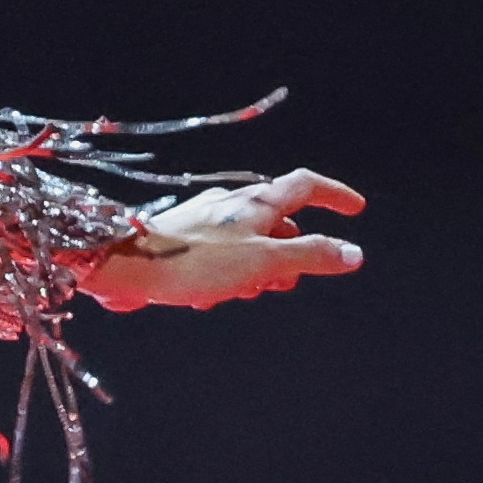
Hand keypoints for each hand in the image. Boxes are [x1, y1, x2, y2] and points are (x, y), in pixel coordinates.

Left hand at [81, 168, 366, 311]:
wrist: (126, 267)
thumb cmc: (195, 262)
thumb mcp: (264, 262)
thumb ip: (309, 256)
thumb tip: (354, 253)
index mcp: (256, 202)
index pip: (306, 185)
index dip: (334, 195)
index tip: (355, 209)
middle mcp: (232, 205)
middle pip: (280, 222)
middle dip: (290, 255)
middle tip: (281, 283)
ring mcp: (207, 220)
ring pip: (251, 244)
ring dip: (256, 273)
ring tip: (239, 293)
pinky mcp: (185, 240)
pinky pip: (221, 259)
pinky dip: (227, 278)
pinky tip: (208, 297)